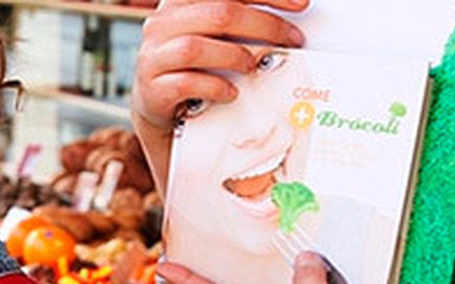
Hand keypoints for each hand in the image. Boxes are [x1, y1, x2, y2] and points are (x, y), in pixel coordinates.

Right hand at [133, 0, 307, 130]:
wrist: (158, 101)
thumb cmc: (193, 63)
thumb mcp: (212, 32)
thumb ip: (238, 17)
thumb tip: (287, 19)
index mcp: (181, 1)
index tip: (300, 4)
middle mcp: (163, 22)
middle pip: (220, 13)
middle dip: (265, 26)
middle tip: (291, 40)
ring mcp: (154, 55)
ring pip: (197, 47)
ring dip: (237, 57)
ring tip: (254, 66)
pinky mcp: (154, 88)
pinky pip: (187, 84)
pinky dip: (216, 87)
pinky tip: (231, 92)